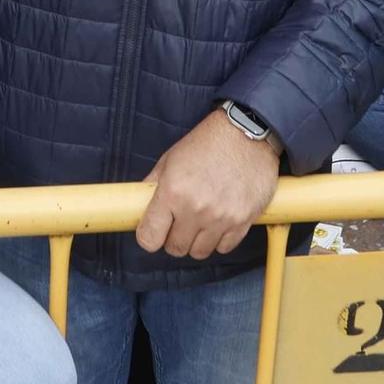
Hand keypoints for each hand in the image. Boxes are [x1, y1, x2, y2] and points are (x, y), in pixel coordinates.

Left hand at [135, 109, 280, 259]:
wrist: (246, 132)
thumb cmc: (207, 142)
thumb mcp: (171, 158)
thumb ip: (152, 186)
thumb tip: (138, 207)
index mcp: (172, 191)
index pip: (149, 238)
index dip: (149, 237)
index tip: (154, 231)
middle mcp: (196, 208)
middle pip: (175, 248)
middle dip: (174, 238)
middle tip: (180, 221)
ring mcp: (221, 217)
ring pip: (200, 252)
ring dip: (197, 240)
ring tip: (201, 219)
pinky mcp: (243, 220)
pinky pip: (224, 247)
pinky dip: (220, 239)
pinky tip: (219, 220)